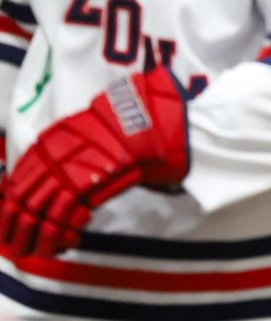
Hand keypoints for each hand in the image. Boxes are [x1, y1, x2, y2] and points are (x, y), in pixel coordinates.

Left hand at [0, 68, 187, 257]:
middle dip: (17, 229)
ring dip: (40, 238)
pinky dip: (62, 234)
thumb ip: (64, 158)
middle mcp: (49, 156)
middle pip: (20, 201)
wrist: (149, 126)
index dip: (8, 210)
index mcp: (47, 143)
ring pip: (38, 214)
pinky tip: (70, 241)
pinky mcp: (82, 185)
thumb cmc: (124, 131)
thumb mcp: (86, 138)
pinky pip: (62, 217)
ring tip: (46, 252)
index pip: (14, 183)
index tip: (10, 226)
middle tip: (19, 247)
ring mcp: (64, 171)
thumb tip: (46, 189)